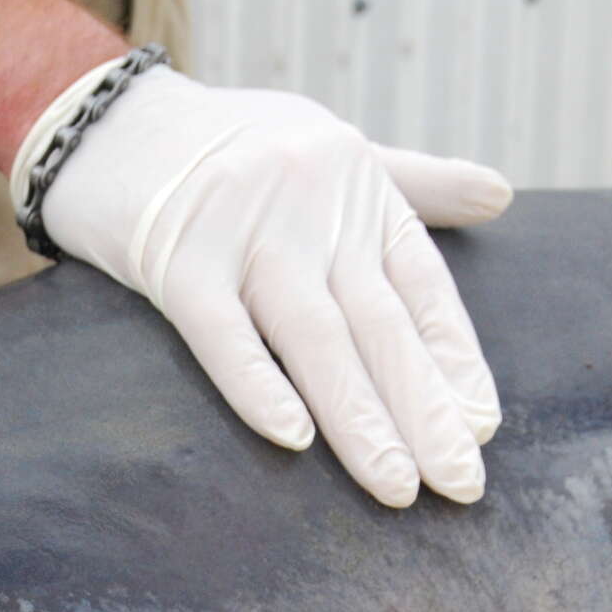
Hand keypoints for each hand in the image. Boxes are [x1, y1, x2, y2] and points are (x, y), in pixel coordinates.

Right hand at [26, 65, 511, 506]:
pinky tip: (294, 438)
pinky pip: (222, 334)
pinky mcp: (177, 262)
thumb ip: (415, 183)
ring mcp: (244, 235)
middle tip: (461, 485)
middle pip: (379, 325)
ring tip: (395, 485)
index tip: (480, 428)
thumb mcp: (332, 148)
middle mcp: (313, 210)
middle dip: (424, 411)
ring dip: (360, 419)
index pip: (423, 289)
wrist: (110, 126)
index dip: (455, 361)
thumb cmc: (230, 146)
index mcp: (358, 191)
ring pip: (315, 338)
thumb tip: (502, 196)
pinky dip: (258, 385)